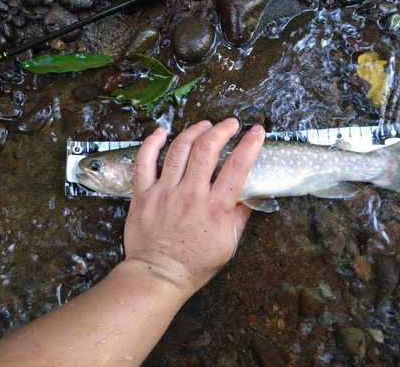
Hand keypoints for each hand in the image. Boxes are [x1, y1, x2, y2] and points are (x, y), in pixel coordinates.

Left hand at [123, 118, 264, 296]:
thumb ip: (239, 217)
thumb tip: (248, 195)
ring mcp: (164, 192)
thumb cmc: (195, 263)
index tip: (256, 131)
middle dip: (222, 129)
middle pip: (207, 149)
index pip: (238, 166)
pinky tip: (162, 132)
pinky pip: (144, 161)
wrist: (159, 276)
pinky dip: (152, 142)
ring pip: (179, 149)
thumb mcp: (229, 244)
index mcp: (215, 208)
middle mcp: (190, 195)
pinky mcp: (143, 194)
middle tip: (230, 124)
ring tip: (204, 125)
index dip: (250, 144)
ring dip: (194, 130)